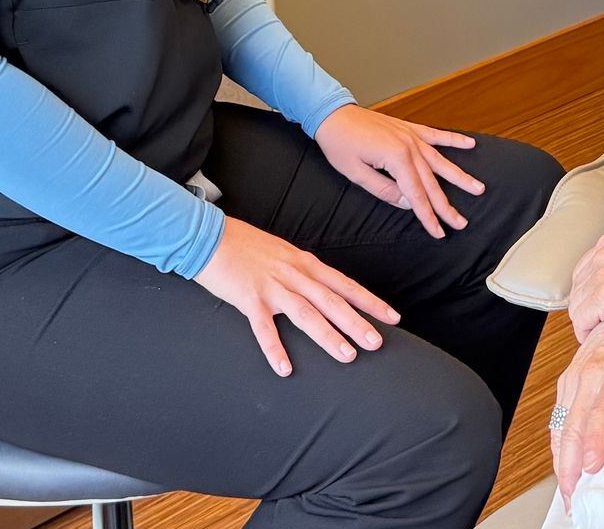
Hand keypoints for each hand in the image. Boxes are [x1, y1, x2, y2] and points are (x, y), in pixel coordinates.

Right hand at [194, 217, 399, 377]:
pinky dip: (274, 348)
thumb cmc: (247, 246)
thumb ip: (304, 272)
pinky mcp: (249, 298)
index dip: (370, 301)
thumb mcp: (283, 254)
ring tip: (347, 355)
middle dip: (357, 322)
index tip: (392, 317)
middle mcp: (294, 274)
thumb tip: (323, 289)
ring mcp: (272, 286)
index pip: (345, 284)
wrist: (210, 236)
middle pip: (332, 300)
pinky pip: (263, 328)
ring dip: (328, 335)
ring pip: (306, 313)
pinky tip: (284, 368)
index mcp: (305, 263)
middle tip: (378, 342)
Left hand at [315, 105, 484, 239]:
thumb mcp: (355, 174)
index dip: (427, 216)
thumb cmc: (339, 144)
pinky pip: (436, 134)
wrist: (332, 114)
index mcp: (395, 158)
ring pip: (441, 160)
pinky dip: (453, 139)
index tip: (439, 232)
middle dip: (446, 205)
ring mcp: (411, 135)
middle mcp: (409, 146)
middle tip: (461, 223)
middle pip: (432, 182)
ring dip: (460, 176)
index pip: (416, 194)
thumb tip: (406, 203)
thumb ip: (384, 190)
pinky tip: (470, 144)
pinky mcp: (409, 128)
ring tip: (478, 188)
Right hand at [551, 318, 603, 511]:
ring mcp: (575, 378)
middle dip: (570, 463)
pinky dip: (557, 443)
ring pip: (560, 424)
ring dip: (560, 458)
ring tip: (567, 489)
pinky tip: (563, 463)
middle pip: (573, 425)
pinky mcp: (568, 381)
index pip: (601, 411)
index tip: (592, 467)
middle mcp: (589, 374)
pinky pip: (557, 416)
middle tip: (574, 495)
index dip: (594, 440)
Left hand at [568, 226, 603, 340]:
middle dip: (585, 306)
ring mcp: (602, 273)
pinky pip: (582, 318)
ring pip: (577, 304)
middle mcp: (602, 253)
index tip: (599, 306)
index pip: (585, 269)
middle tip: (596, 324)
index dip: (590, 291)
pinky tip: (595, 338)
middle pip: (578, 286)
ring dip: (584, 321)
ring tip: (596, 334)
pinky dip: (585, 331)